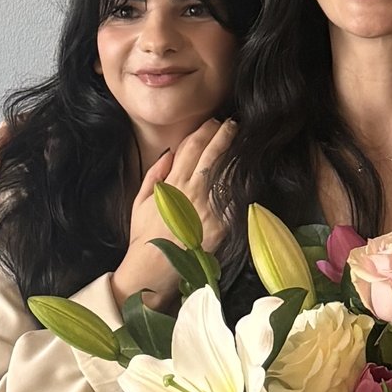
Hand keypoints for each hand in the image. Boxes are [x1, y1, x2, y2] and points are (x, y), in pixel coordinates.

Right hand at [113, 120, 237, 304]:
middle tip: (233, 124)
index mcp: (172, 183)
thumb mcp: (141, 201)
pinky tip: (250, 173)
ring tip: (244, 141)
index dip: (203, 131)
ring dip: (235, 155)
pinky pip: (235, 200)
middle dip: (223, 135)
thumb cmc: (145, 235)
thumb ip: (155, 174)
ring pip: (225, 172)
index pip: (190, 147)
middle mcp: (191, 191)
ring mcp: (208, 208)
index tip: (213, 122)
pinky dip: (243, 186)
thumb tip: (169, 152)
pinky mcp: (221, 226)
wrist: (152, 269)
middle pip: (211, 155)